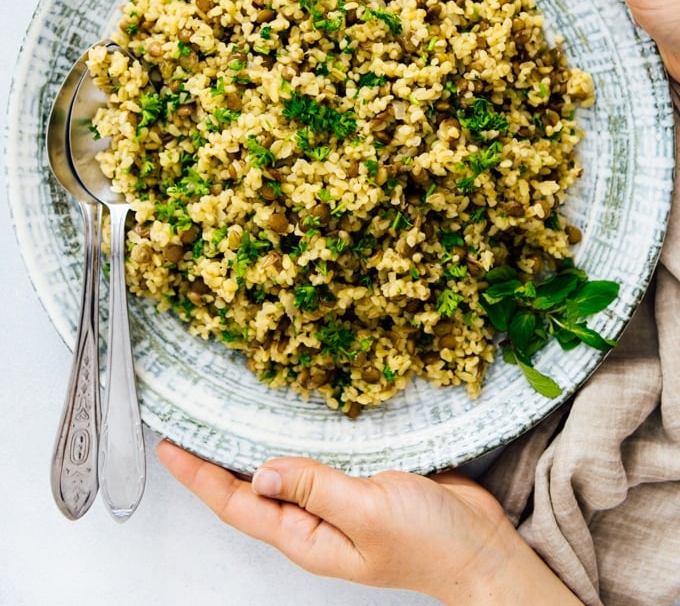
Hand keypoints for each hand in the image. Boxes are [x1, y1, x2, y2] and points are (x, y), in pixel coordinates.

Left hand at [157, 443, 580, 603]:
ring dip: (250, 449)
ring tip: (222, 420)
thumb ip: (314, 489)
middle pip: (249, 491)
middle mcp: (313, 523)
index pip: (237, 504)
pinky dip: (295, 441)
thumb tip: (259, 471)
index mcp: (307, 537)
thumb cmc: (430, 543)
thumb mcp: (367, 513)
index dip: (200, 476)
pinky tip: (289, 422)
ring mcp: (335, 505)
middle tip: (185, 426)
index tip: (169, 447)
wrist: (480, 548)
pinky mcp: (359, 484)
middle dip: (213, 463)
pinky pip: (315, 462)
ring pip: (280, 474)